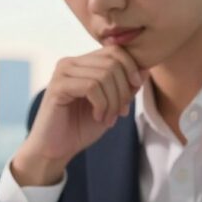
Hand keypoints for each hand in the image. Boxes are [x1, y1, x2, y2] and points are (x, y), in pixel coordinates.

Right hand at [12, 45, 145, 185]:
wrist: (55, 150)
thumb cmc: (80, 128)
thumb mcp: (111, 106)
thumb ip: (126, 88)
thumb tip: (146, 69)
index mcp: (83, 63)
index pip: (115, 51)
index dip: (131, 67)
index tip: (135, 90)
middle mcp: (70, 63)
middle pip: (113, 62)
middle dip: (123, 89)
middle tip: (120, 112)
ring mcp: (62, 72)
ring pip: (104, 75)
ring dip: (113, 101)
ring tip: (108, 118)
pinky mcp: (58, 86)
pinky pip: (91, 87)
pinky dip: (102, 104)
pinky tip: (98, 117)